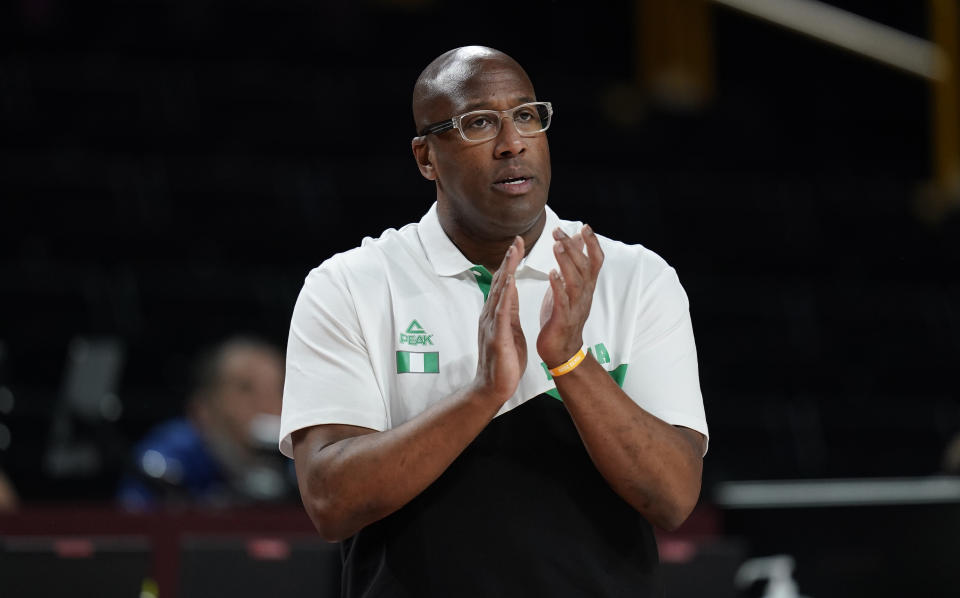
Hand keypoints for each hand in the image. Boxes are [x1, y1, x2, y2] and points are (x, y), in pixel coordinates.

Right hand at [473, 236, 526, 403]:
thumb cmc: (504, 361)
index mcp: (496, 314)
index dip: (511, 263)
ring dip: (506, 271)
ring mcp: (491, 325)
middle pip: (500, 282)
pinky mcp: (496, 336)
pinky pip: (500, 313)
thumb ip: (508, 313)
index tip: (518, 245)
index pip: (504, 283)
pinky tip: (510, 282)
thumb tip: (510, 296)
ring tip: (513, 253)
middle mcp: (491, 315)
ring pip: (499, 293)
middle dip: (509, 260)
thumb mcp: (510, 331)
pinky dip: (505, 296)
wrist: (493, 387)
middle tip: (516, 240)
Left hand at [537, 225, 603, 367]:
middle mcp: (584, 294)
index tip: (586, 226)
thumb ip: (575, 265)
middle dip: (572, 247)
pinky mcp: (563, 318)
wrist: (562, 350)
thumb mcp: (571, 287)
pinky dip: (558, 286)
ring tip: (557, 245)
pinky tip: (552, 274)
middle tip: (558, 231)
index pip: (596, 261)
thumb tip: (578, 240)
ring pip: (575, 281)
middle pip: (584, 267)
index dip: (593, 244)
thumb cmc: (563, 315)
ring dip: (567, 262)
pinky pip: (563, 300)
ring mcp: (575, 306)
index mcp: (586, 286)